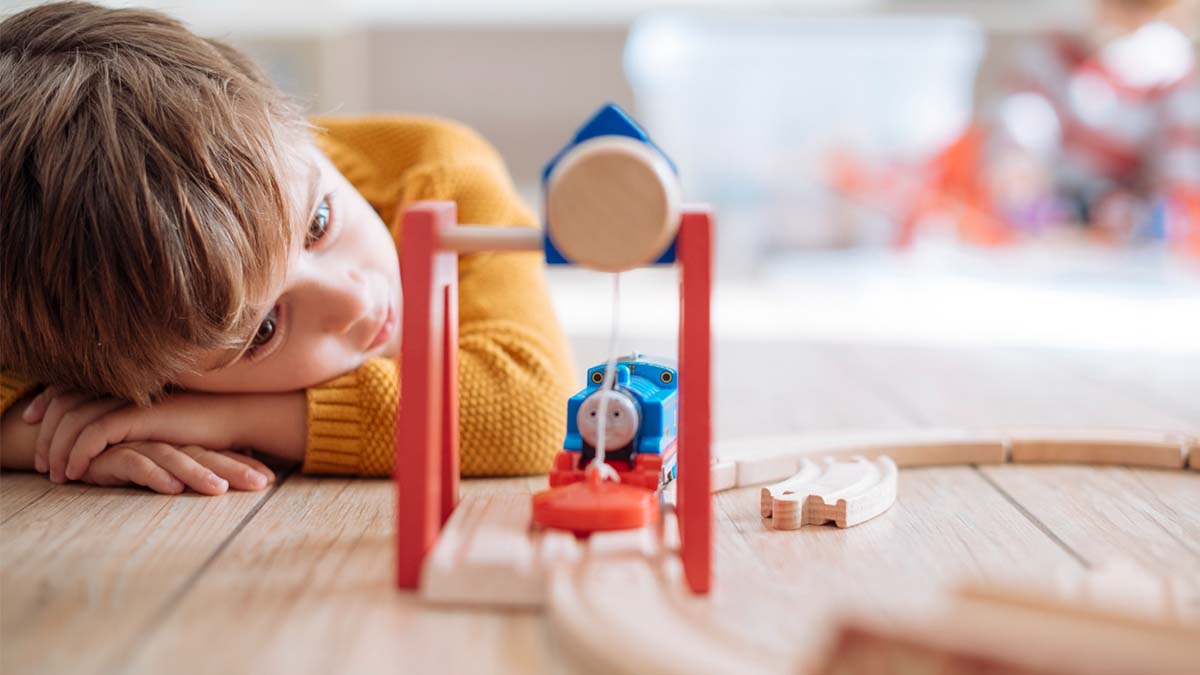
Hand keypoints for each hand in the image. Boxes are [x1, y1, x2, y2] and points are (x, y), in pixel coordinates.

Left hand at [24, 387, 307, 480]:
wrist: (236, 417)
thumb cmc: (205, 424)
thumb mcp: (160, 420)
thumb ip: (134, 419)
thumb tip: (110, 435)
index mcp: (126, 381)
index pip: (72, 386)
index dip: (47, 402)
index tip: (31, 421)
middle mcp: (123, 385)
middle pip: (64, 402)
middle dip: (45, 432)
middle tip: (39, 462)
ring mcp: (131, 397)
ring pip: (74, 419)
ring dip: (58, 449)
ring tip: (55, 474)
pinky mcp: (140, 415)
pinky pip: (94, 432)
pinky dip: (79, 453)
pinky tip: (75, 472)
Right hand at [78, 441, 274, 494]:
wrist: (74, 448)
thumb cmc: (123, 459)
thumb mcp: (163, 470)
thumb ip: (198, 473)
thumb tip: (236, 482)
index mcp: (180, 444)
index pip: (217, 455)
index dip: (242, 465)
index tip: (270, 480)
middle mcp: (163, 442)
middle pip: (203, 455)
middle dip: (233, 469)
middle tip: (260, 484)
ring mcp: (138, 444)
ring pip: (174, 458)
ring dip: (197, 474)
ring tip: (218, 489)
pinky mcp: (110, 454)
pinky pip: (134, 462)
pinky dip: (152, 475)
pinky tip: (170, 487)